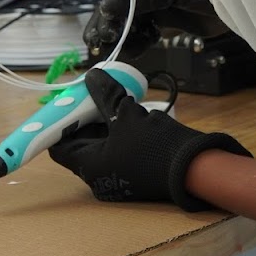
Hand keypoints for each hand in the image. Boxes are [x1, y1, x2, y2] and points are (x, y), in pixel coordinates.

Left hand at [47, 68, 250, 210]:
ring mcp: (118, 180)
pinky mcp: (134, 176)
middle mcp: (99, 178)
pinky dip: (117, 135)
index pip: (59, 146)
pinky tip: (126, 115)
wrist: (196, 167)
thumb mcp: (127, 114)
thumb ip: (106, 95)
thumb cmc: (155, 144)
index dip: (60, 123)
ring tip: (110, 101)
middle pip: (80, 145)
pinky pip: (117, 152)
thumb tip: (92, 76)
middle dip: (84, 119)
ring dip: (102, 124)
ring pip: (100, 148)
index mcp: (89, 167)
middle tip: (91, 96)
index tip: (69, 103)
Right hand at [84, 0, 230, 60]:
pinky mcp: (164, 20)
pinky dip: (139, 41)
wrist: (238, 3)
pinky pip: (144, 31)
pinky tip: (137, 48)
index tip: (104, 28)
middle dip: (112, 24)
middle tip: (99, 44)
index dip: (110, 7)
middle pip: (122, 4)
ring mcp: (156, 2)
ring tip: (120, 49)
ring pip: (130, 20)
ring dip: (124, 35)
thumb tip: (106, 7)